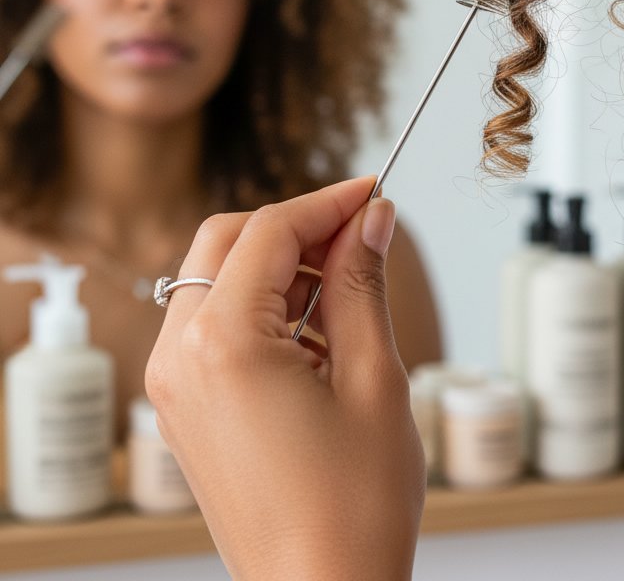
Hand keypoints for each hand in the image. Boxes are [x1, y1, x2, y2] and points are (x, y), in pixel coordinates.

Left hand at [145, 177, 425, 580]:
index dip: (327, 201)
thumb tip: (372, 218)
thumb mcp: (375, 378)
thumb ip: (362, 283)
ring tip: (347, 288)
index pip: (270, 231)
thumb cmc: (354, 505)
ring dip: (279, 265)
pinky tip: (317, 329)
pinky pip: (213, 324)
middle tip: (360, 231)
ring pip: (215, 279)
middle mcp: (179, 357)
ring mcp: (174, 384)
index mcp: (223, 344)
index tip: (373, 192)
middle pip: (226, 241)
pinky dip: (261, 306)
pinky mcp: (185, 406)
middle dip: (295, 225)